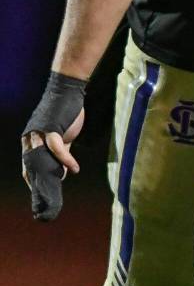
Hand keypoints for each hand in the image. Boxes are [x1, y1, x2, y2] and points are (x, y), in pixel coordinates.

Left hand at [21, 72, 86, 220]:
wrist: (68, 89)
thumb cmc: (65, 112)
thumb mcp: (61, 135)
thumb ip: (60, 152)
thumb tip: (64, 172)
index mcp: (29, 141)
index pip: (27, 167)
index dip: (33, 182)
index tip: (42, 194)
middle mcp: (30, 139)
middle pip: (31, 166)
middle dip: (39, 182)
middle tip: (49, 195)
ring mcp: (38, 134)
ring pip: (42, 159)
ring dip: (53, 172)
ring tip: (62, 182)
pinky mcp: (50, 128)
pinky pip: (56, 149)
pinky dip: (66, 160)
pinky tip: (75, 168)